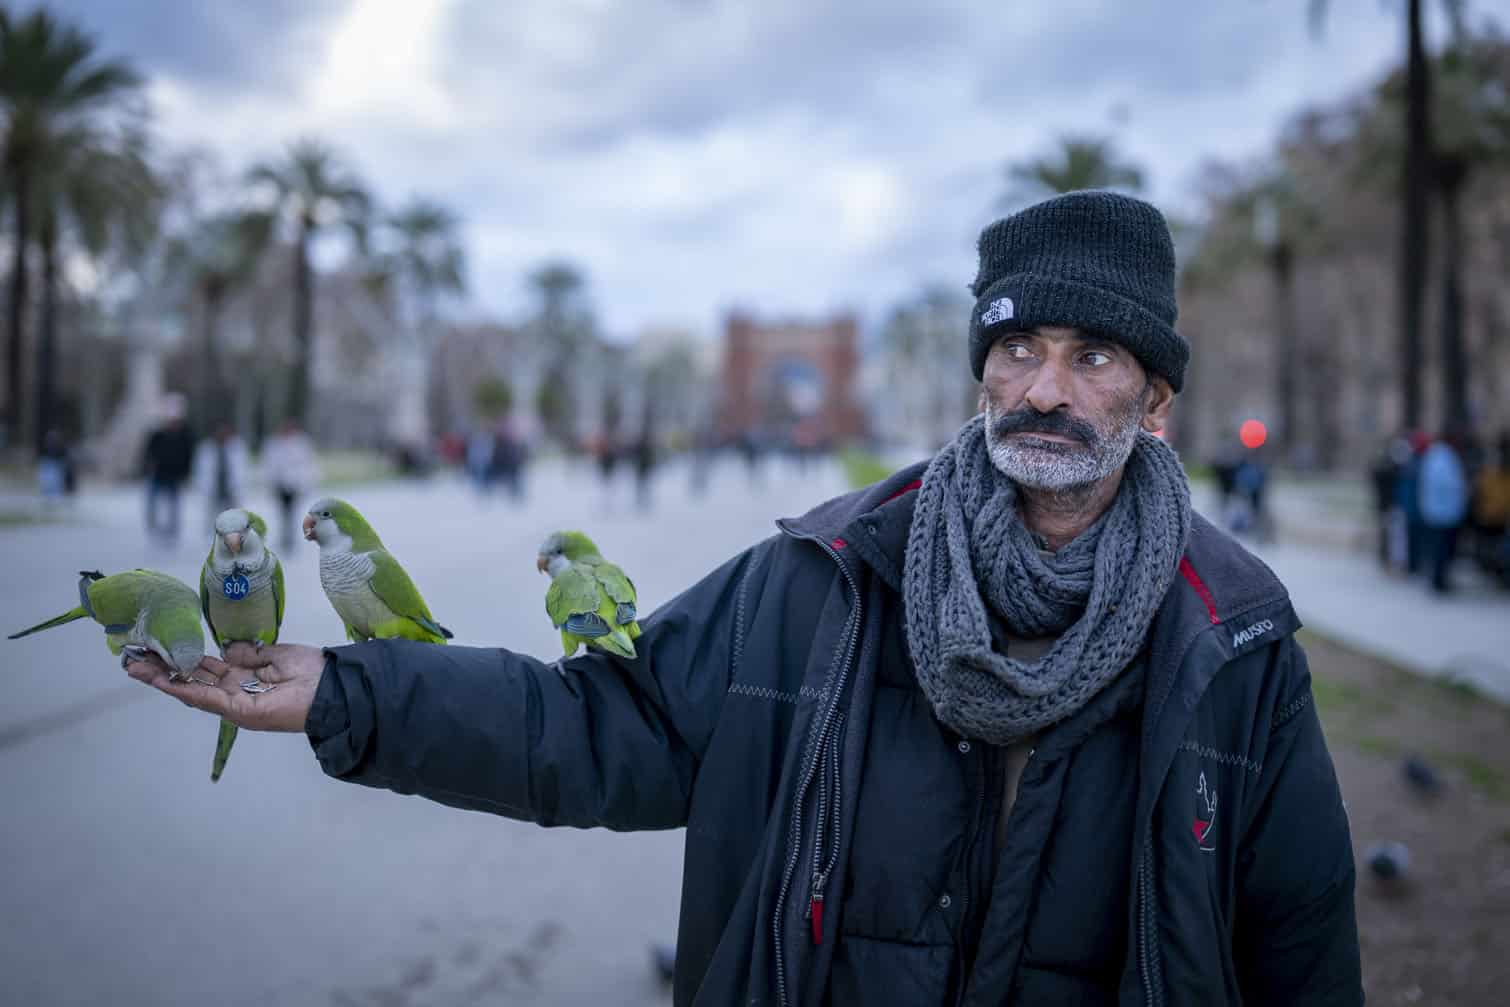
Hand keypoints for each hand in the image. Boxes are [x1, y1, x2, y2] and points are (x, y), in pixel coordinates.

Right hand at [125, 642, 325, 732]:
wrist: (333, 688)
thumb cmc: (311, 672)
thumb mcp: (275, 655)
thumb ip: (249, 653)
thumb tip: (228, 650)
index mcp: (243, 678)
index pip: (204, 669)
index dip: (181, 660)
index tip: (156, 649)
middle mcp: (234, 692)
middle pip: (191, 680)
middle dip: (161, 670)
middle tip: (132, 659)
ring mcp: (234, 703)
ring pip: (191, 689)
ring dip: (162, 679)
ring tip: (135, 668)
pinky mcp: (239, 711)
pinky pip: (206, 698)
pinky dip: (183, 688)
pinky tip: (162, 680)